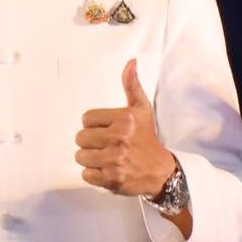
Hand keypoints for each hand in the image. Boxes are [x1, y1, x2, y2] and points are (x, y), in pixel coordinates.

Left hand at [76, 59, 175, 198]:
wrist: (161, 171)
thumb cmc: (147, 138)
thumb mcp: (142, 109)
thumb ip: (132, 85)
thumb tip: (131, 62)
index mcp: (124, 119)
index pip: (86, 119)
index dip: (94, 126)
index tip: (107, 131)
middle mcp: (119, 138)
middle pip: (80, 138)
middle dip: (90, 143)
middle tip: (105, 146)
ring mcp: (115, 160)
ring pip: (81, 156)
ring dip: (90, 159)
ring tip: (106, 158)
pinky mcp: (112, 179)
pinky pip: (85, 174)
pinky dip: (93, 175)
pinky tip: (106, 170)